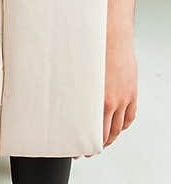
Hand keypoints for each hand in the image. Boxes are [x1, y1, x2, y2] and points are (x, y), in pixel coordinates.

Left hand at [73, 32, 137, 157]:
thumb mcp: (74, 73)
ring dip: (109, 138)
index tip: (75, 148)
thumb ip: (68, 90)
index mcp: (97, 100)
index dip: (82, 143)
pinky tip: (117, 128)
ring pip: (118, 127)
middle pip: (105, 134)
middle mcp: (112, 102)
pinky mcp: (131, 92)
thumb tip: (53, 96)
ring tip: (101, 143)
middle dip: (95, 145)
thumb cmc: (92, 49)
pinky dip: (123, 125)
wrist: (111, 34)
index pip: (91, 132)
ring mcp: (124, 98)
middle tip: (85, 150)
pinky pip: (130, 116)